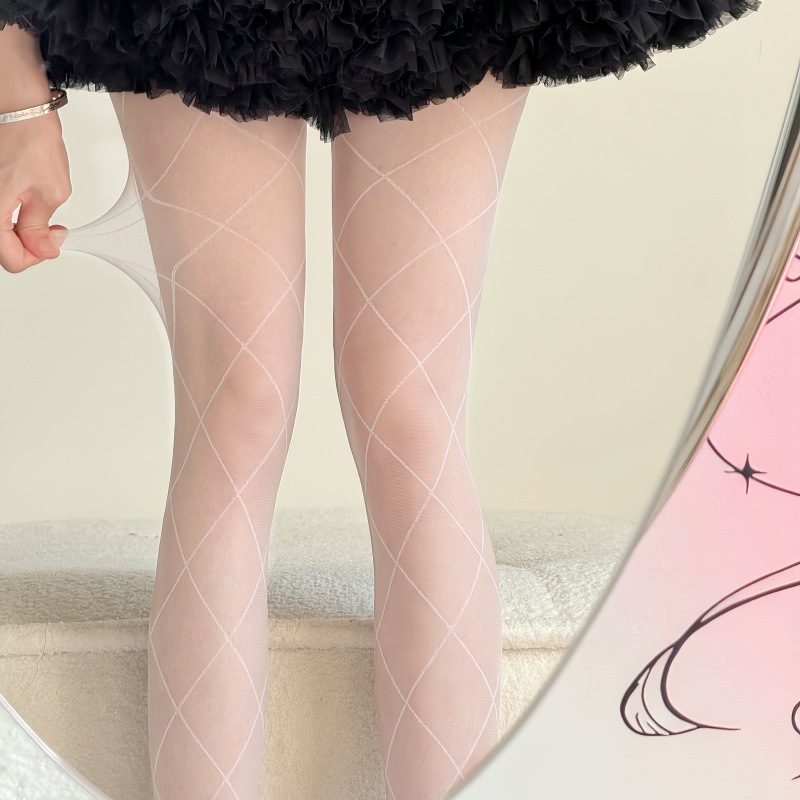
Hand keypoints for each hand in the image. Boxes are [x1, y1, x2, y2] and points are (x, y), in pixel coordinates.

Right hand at [0, 106, 71, 272]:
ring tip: (37, 211)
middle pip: (1, 246)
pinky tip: (23, 200)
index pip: (11, 259)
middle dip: (27, 244)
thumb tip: (43, 248)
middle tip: (49, 229)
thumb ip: (41, 228)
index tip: (52, 242)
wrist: (18, 104)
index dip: (38, 255)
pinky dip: (8, 212)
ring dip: (17, 229)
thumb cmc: (30, 136)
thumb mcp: (50, 192)